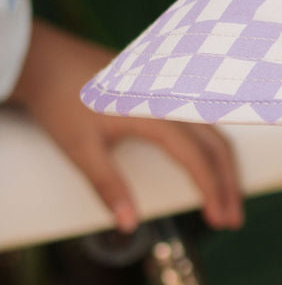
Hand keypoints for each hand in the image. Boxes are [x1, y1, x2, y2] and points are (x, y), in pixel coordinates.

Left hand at [9, 19, 243, 231]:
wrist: (45, 60)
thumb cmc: (59, 100)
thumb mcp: (79, 148)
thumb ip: (107, 185)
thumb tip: (128, 224)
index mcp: (154, 111)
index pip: (196, 156)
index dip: (212, 189)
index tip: (218, 219)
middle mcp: (170, 99)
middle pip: (216, 144)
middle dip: (228, 184)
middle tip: (232, 220)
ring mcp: (169, 92)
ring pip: (212, 131)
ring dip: (224, 165)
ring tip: (227, 199)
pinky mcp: (163, 91)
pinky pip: (201, 120)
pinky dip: (213, 147)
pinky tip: (212, 164)